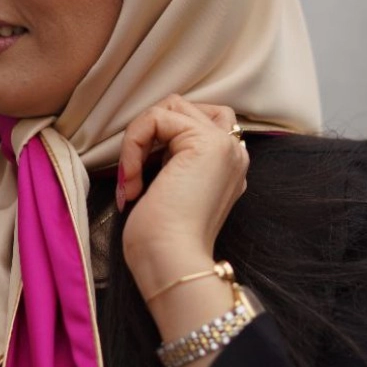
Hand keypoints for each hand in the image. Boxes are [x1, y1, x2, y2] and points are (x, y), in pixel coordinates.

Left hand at [117, 95, 248, 289]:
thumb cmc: (163, 240)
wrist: (172, 260)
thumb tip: (148, 138)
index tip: (140, 179)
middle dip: (153, 130)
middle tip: (135, 170)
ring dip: (140, 137)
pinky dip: (133, 144)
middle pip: (187, 107)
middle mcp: (235, 153)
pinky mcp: (206, 142)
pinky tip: (131, 180)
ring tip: (131, 177)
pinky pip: (156, 118)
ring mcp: (225, 145)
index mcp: (230, 167)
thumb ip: (173, 162)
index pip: (199, 122)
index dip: (161, 139)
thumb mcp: (170, 190)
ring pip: (172, 106)